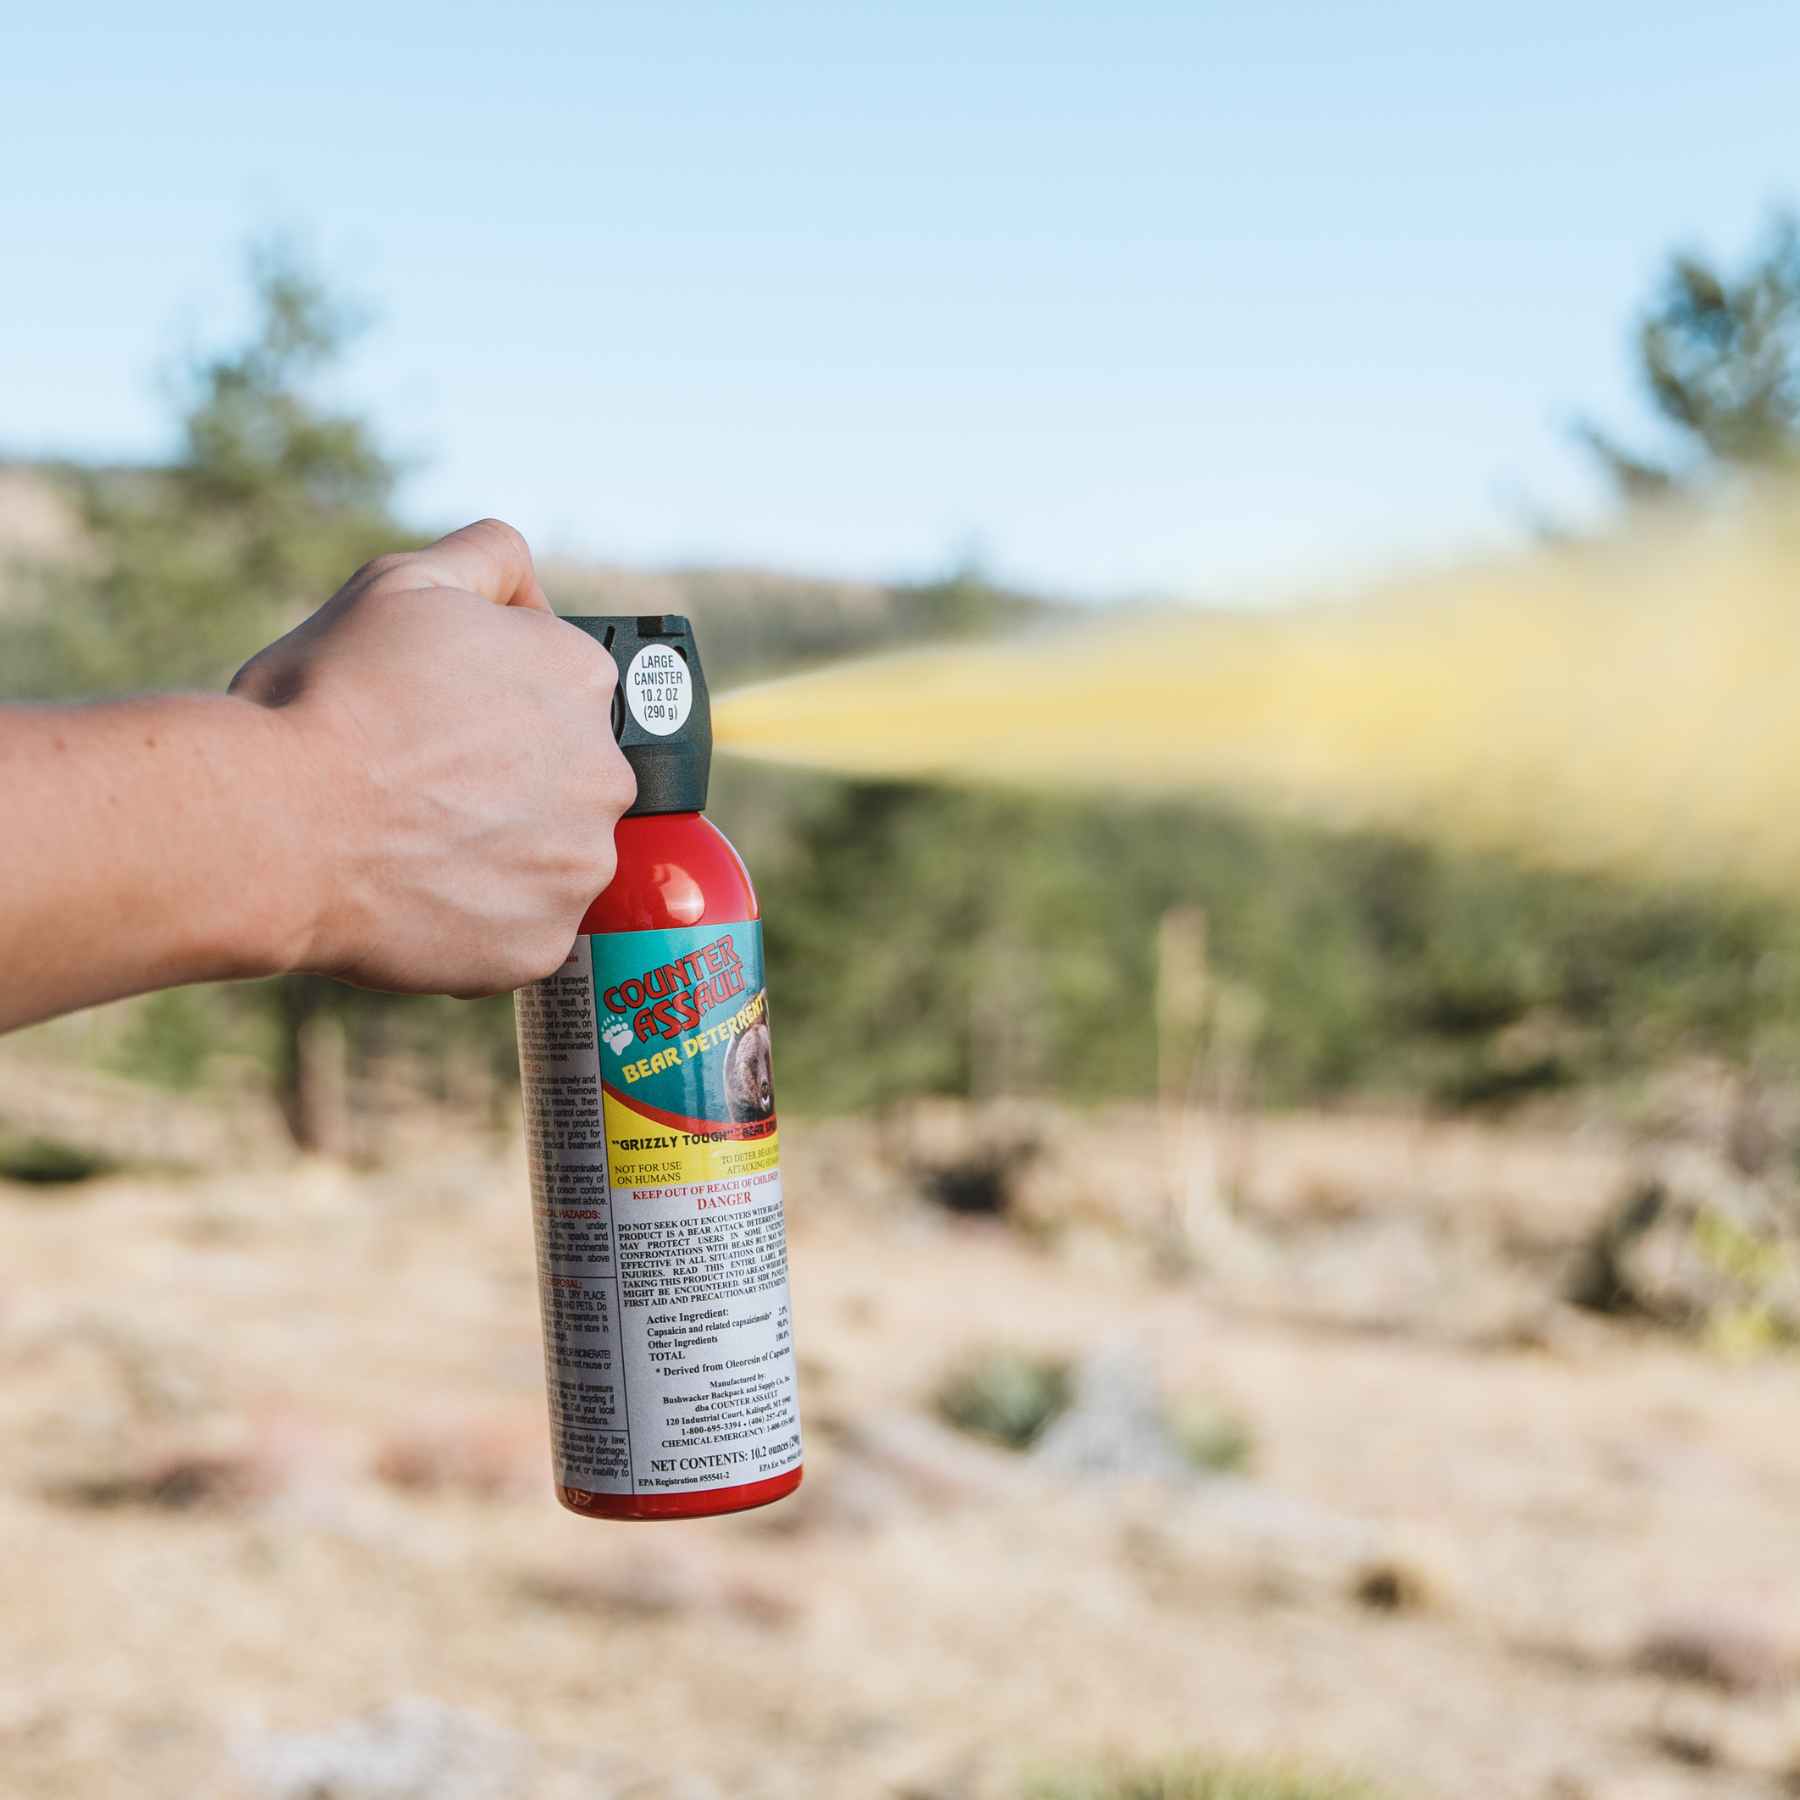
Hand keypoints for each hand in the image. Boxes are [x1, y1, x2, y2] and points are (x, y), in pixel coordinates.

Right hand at [231, 519, 634, 995]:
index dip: (500, 701)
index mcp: (582, 678)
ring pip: (550, 858)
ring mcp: (580, 866)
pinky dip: (480, 920)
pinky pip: (523, 931)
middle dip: (507, 780)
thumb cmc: (326, 700)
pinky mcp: (544, 943)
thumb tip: (526, 577)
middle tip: (419, 785)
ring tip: (413, 843)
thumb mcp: (402, 583)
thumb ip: (486, 558)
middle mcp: (605, 773)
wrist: (271, 824)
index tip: (445, 718)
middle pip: (566, 777)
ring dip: (499, 852)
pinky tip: (419, 896)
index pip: (567, 688)